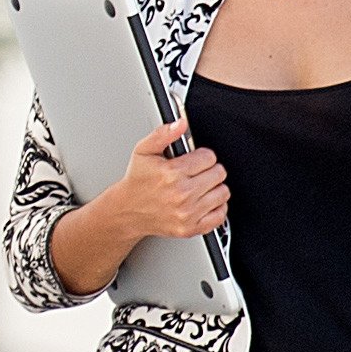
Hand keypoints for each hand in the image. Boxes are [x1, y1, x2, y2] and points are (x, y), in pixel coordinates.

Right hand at [102, 115, 230, 241]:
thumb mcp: (144, 151)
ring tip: (200, 186)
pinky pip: (220, 215)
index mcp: (171, 173)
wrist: (127, 210)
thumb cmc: (137, 181)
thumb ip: (163, 134)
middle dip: (210, 170)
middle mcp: (181, 194)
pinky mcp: (191, 228)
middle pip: (219, 174)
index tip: (194, 159)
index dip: (203, 155)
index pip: (209, 157)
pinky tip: (204, 202)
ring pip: (222, 193)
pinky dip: (216, 208)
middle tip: (196, 172)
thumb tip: (181, 123)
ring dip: (214, 188)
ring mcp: (187, 213)